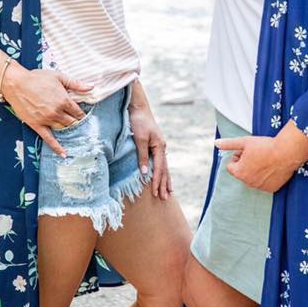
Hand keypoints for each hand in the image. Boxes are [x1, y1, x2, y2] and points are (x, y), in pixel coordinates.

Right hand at [4, 64, 93, 156]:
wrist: (16, 83)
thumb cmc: (36, 78)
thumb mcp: (58, 77)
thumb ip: (76, 84)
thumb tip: (92, 87)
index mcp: (64, 100)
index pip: (78, 112)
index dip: (82, 114)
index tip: (83, 115)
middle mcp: (57, 112)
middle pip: (72, 122)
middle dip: (77, 122)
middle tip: (79, 124)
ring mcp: (47, 120)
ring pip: (63, 129)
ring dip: (69, 131)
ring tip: (74, 133)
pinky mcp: (37, 125)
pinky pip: (49, 139)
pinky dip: (57, 147)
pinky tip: (63, 154)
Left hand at [129, 85, 171, 199]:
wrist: (138, 108)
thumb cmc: (138, 122)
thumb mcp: (139, 139)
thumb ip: (142, 156)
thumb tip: (144, 173)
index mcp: (159, 147)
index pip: (159, 169)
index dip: (158, 181)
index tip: (156, 193)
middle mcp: (162, 147)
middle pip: (164, 169)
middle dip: (164, 184)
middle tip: (165, 198)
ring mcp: (160, 146)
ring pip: (164, 166)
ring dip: (166, 179)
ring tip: (169, 191)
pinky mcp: (155, 145)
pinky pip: (160, 161)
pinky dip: (162, 171)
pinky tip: (163, 176)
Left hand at [215, 122, 307, 193]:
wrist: (287, 152)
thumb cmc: (265, 146)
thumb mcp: (244, 142)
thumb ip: (229, 144)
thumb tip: (215, 143)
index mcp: (239, 173)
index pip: (231, 166)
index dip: (237, 157)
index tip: (246, 151)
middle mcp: (248, 183)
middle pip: (241, 173)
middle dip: (245, 164)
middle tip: (256, 153)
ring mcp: (261, 187)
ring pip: (253, 178)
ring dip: (255, 170)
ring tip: (265, 159)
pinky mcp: (272, 189)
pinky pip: (264, 183)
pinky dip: (266, 176)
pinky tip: (272, 167)